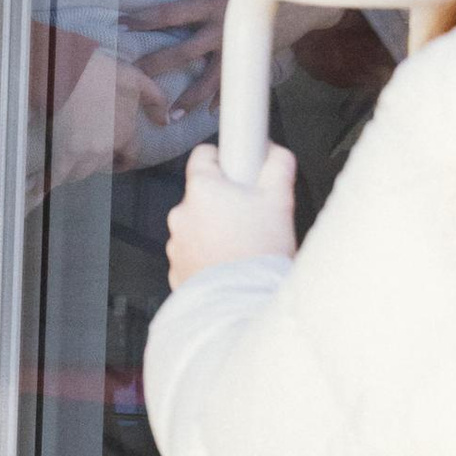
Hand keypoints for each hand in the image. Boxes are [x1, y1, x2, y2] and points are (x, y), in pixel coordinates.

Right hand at [45, 52, 161, 184]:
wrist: (70, 69)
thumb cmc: (101, 71)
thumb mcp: (136, 79)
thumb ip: (155, 100)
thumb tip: (166, 121)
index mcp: (125, 133)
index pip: (130, 157)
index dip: (124, 159)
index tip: (118, 160)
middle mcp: (106, 148)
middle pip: (102, 166)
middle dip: (96, 161)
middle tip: (85, 153)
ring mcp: (83, 153)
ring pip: (80, 173)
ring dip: (75, 170)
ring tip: (66, 166)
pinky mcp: (62, 152)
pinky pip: (56, 175)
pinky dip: (48, 184)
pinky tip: (39, 193)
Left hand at [120, 0, 262, 114]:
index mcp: (215, 4)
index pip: (172, 14)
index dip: (146, 19)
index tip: (121, 25)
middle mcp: (222, 31)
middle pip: (183, 53)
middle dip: (157, 65)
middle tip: (133, 78)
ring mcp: (237, 50)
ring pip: (209, 80)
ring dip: (189, 98)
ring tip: (171, 115)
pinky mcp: (251, 60)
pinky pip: (234, 85)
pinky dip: (223, 100)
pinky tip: (210, 114)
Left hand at [166, 142, 295, 285]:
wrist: (245, 304)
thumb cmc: (260, 253)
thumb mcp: (280, 200)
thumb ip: (277, 165)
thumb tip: (274, 151)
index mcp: (202, 190)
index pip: (203, 155)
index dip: (225, 159)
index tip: (240, 170)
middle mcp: (181, 214)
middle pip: (203, 195)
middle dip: (225, 202)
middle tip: (252, 217)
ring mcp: (176, 244)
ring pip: (197, 226)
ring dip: (216, 231)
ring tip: (244, 246)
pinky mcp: (177, 271)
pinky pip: (193, 255)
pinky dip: (209, 257)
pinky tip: (231, 265)